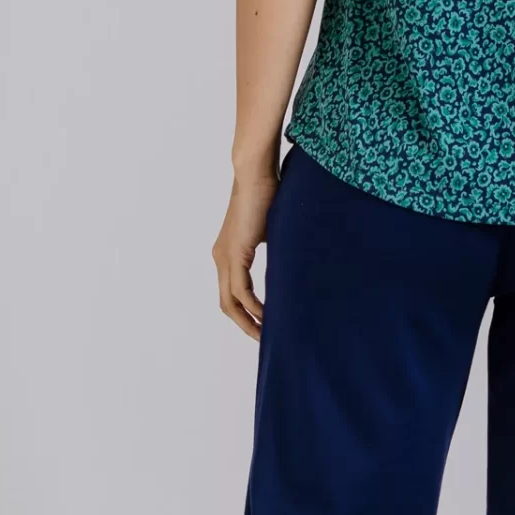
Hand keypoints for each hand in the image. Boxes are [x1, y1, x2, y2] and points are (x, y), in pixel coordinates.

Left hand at [214, 161, 280, 339]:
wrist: (256, 174)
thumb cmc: (267, 195)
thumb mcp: (272, 232)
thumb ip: (276, 252)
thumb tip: (293, 267)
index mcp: (228, 252)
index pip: (232, 293)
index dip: (246, 312)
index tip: (265, 325)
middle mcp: (221, 257)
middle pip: (226, 304)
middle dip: (245, 325)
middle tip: (264, 339)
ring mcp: (224, 256)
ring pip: (230, 302)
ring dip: (248, 321)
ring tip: (266, 334)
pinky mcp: (234, 254)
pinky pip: (240, 290)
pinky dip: (253, 306)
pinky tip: (268, 315)